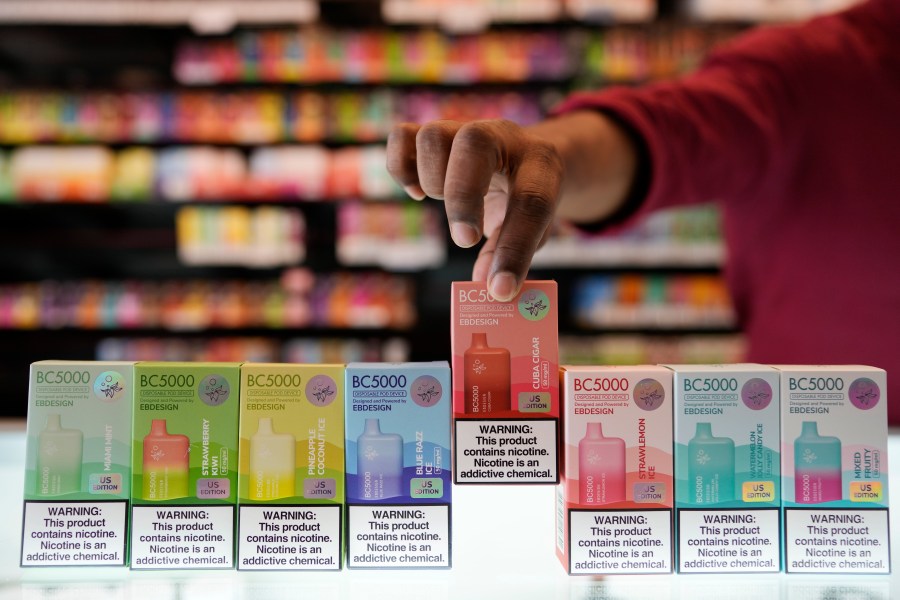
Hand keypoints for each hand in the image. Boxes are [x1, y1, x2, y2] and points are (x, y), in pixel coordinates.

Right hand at [386, 111, 638, 301]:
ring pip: (433, 137)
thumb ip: (511, 252)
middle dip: (463, 197)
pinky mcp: (434, 132)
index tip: (500, 288)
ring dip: (433, 181)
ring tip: (443, 202)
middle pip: (474, 143)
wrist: (523, 154)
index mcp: (540, 163)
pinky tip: (417, 192)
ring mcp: (464, 127)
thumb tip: (487, 286)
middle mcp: (502, 135)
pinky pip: (401, 136)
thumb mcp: (534, 226)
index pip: (532, 201)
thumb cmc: (526, 196)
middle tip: (465, 240)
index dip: (515, 249)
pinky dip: (400, 168)